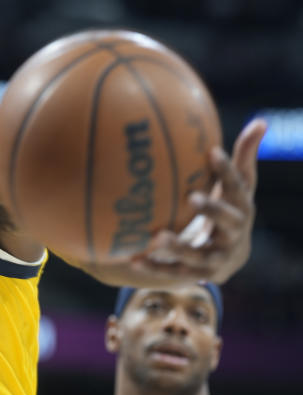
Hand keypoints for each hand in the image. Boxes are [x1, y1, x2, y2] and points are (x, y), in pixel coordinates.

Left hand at [128, 118, 267, 283]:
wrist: (229, 257)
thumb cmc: (229, 208)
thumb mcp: (236, 186)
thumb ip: (243, 156)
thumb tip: (261, 120)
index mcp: (241, 208)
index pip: (239, 186)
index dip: (227, 170)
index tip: (213, 151)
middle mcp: (234, 233)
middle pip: (228, 222)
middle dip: (213, 210)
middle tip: (192, 197)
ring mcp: (218, 257)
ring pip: (200, 254)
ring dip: (179, 247)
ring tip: (157, 237)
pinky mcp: (199, 274)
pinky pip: (175, 272)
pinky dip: (155, 267)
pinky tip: (132, 259)